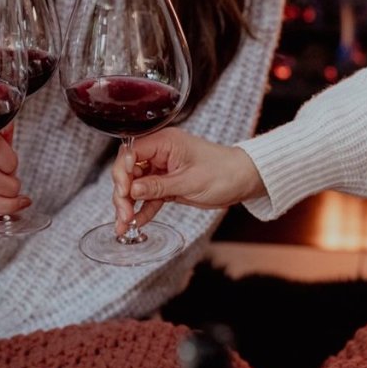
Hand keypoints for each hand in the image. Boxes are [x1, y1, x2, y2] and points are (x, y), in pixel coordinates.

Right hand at [110, 129, 266, 232]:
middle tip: (123, 213)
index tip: (123, 190)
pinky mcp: (166, 185)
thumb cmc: (223, 172)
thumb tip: (133, 190)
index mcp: (164, 142)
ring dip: (128, 205)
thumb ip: (159, 186)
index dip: (122, 171)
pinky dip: (142, 210)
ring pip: (135, 186)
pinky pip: (148, 197)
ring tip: (123, 225)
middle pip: (129, 171)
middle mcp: (159, 154)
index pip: (131, 152)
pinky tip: (135, 224)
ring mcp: (161, 170)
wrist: (244, 180)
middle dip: (123, 193)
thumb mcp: (190, 181)